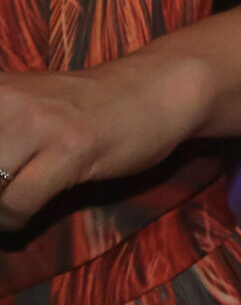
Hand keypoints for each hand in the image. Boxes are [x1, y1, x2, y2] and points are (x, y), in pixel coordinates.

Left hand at [0, 55, 208, 229]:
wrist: (157, 87)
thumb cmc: (84, 103)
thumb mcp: (22, 103)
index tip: (1, 168)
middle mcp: (7, 99)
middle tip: (4, 186)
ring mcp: (40, 122)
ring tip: (7, 206)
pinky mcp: (71, 148)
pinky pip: (16, 203)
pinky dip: (13, 220)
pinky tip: (26, 212)